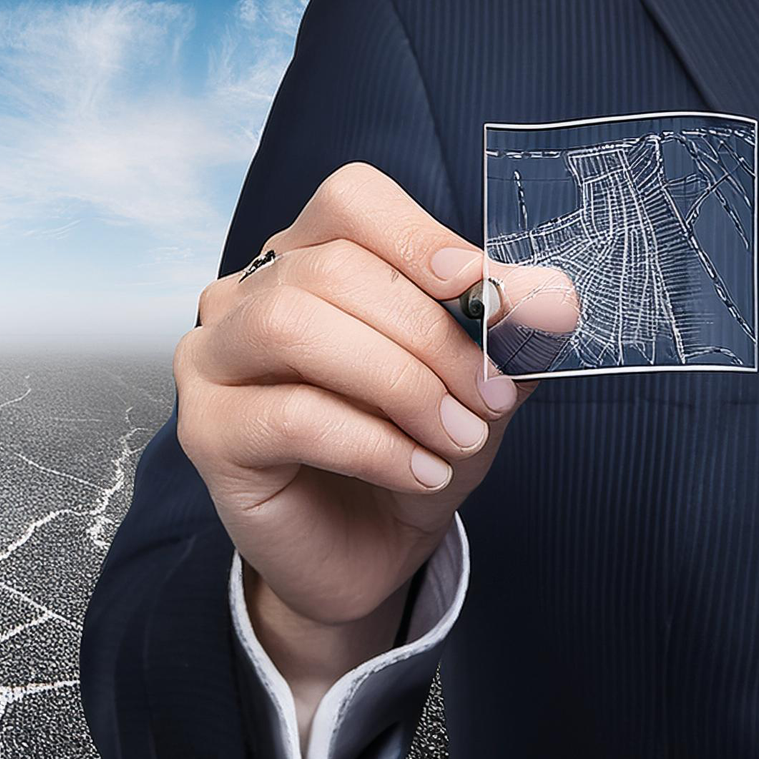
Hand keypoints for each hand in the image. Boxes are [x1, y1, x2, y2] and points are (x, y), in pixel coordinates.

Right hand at [175, 163, 576, 725]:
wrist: (364, 557)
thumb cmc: (408, 454)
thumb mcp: (475, 389)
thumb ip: (506, 338)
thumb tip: (552, 295)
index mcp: (306, 258)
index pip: (350, 201)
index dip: (420, 237)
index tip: (485, 293)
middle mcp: (244, 295)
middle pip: (332, 268)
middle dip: (432, 335)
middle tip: (491, 398)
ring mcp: (212, 359)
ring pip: (295, 327)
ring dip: (400, 384)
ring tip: (457, 438)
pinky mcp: (206, 431)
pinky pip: (291, 415)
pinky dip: (374, 444)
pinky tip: (419, 472)